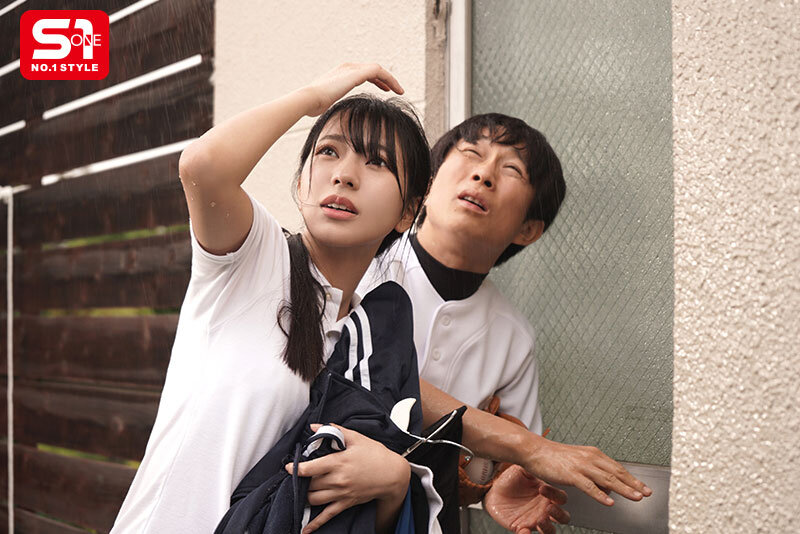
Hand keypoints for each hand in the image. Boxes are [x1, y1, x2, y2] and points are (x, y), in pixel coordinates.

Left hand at [285, 423, 409, 533]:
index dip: (296, 468)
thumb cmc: (376, 454)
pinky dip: (314, 524)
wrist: (392, 474)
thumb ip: (335, 431)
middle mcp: (338, 480)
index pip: (311, 468)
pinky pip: (327, 516)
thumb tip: (315, 426)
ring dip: (304, 496)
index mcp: (339, 462)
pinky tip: (304, 529)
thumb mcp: (357, 438)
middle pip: (310, 484)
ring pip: (314, 500)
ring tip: (299, 491)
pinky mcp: (346, 503)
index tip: (288, 467)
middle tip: (295, 477)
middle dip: (300, 481)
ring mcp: (341, 493)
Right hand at [304, 62, 403, 115]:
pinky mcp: (357, 73)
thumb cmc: (314, 106)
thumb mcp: (326, 105)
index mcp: (340, 74)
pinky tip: (397, 90)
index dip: (375, 80)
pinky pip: (379, 72)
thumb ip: (333, 106)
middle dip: (384, 79)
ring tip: (399, 90)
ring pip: (378, 70)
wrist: (309, 99)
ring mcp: (351, 68)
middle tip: (393, 89)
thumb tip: (336, 117)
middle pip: (372, 70)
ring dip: (390, 79)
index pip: (363, 73)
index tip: (384, 90)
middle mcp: (347, 67)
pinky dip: (390, 80)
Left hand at [484, 465, 568, 533]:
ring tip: (540, 521)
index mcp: (547, 494)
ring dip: (547, 528)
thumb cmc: (510, 479)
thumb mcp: (521, 470)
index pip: (561, 498)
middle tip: (548, 508)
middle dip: (559, 515)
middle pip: (563, 518)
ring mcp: (535, 520)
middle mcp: (544, 509)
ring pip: (550, 530)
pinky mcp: (522, 527)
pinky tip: (523, 530)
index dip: (555, 495)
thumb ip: (532, 466)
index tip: (542, 489)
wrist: (493, 490)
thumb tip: (540, 460)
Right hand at [521, 436, 651, 505]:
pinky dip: (600, 495)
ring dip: (624, 489)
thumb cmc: (554, 457)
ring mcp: (581, 466)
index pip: (617, 468)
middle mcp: (590, 458)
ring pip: (607, 479)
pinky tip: (609, 502)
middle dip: (634, 484)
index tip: (644, 487)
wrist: (535, 450)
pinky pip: (589, 486)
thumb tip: (608, 488)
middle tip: (647, 493)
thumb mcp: (579, 462)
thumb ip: (594, 474)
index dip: (632, 478)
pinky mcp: (571, 474)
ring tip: (636, 497)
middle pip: (617, 473)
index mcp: (593, 454)